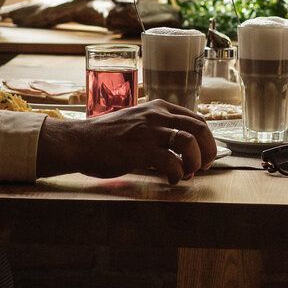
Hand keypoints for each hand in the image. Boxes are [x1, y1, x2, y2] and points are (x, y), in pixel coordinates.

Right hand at [35, 100, 217, 184]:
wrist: (79, 142)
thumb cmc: (106, 136)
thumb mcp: (136, 121)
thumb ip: (157, 127)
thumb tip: (180, 146)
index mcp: (158, 107)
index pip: (196, 118)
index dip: (207, 138)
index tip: (206, 154)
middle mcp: (156, 115)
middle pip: (199, 129)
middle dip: (208, 150)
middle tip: (205, 166)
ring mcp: (148, 132)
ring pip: (189, 143)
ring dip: (194, 163)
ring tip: (187, 173)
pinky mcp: (140, 150)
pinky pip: (171, 162)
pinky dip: (177, 174)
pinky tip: (170, 180)